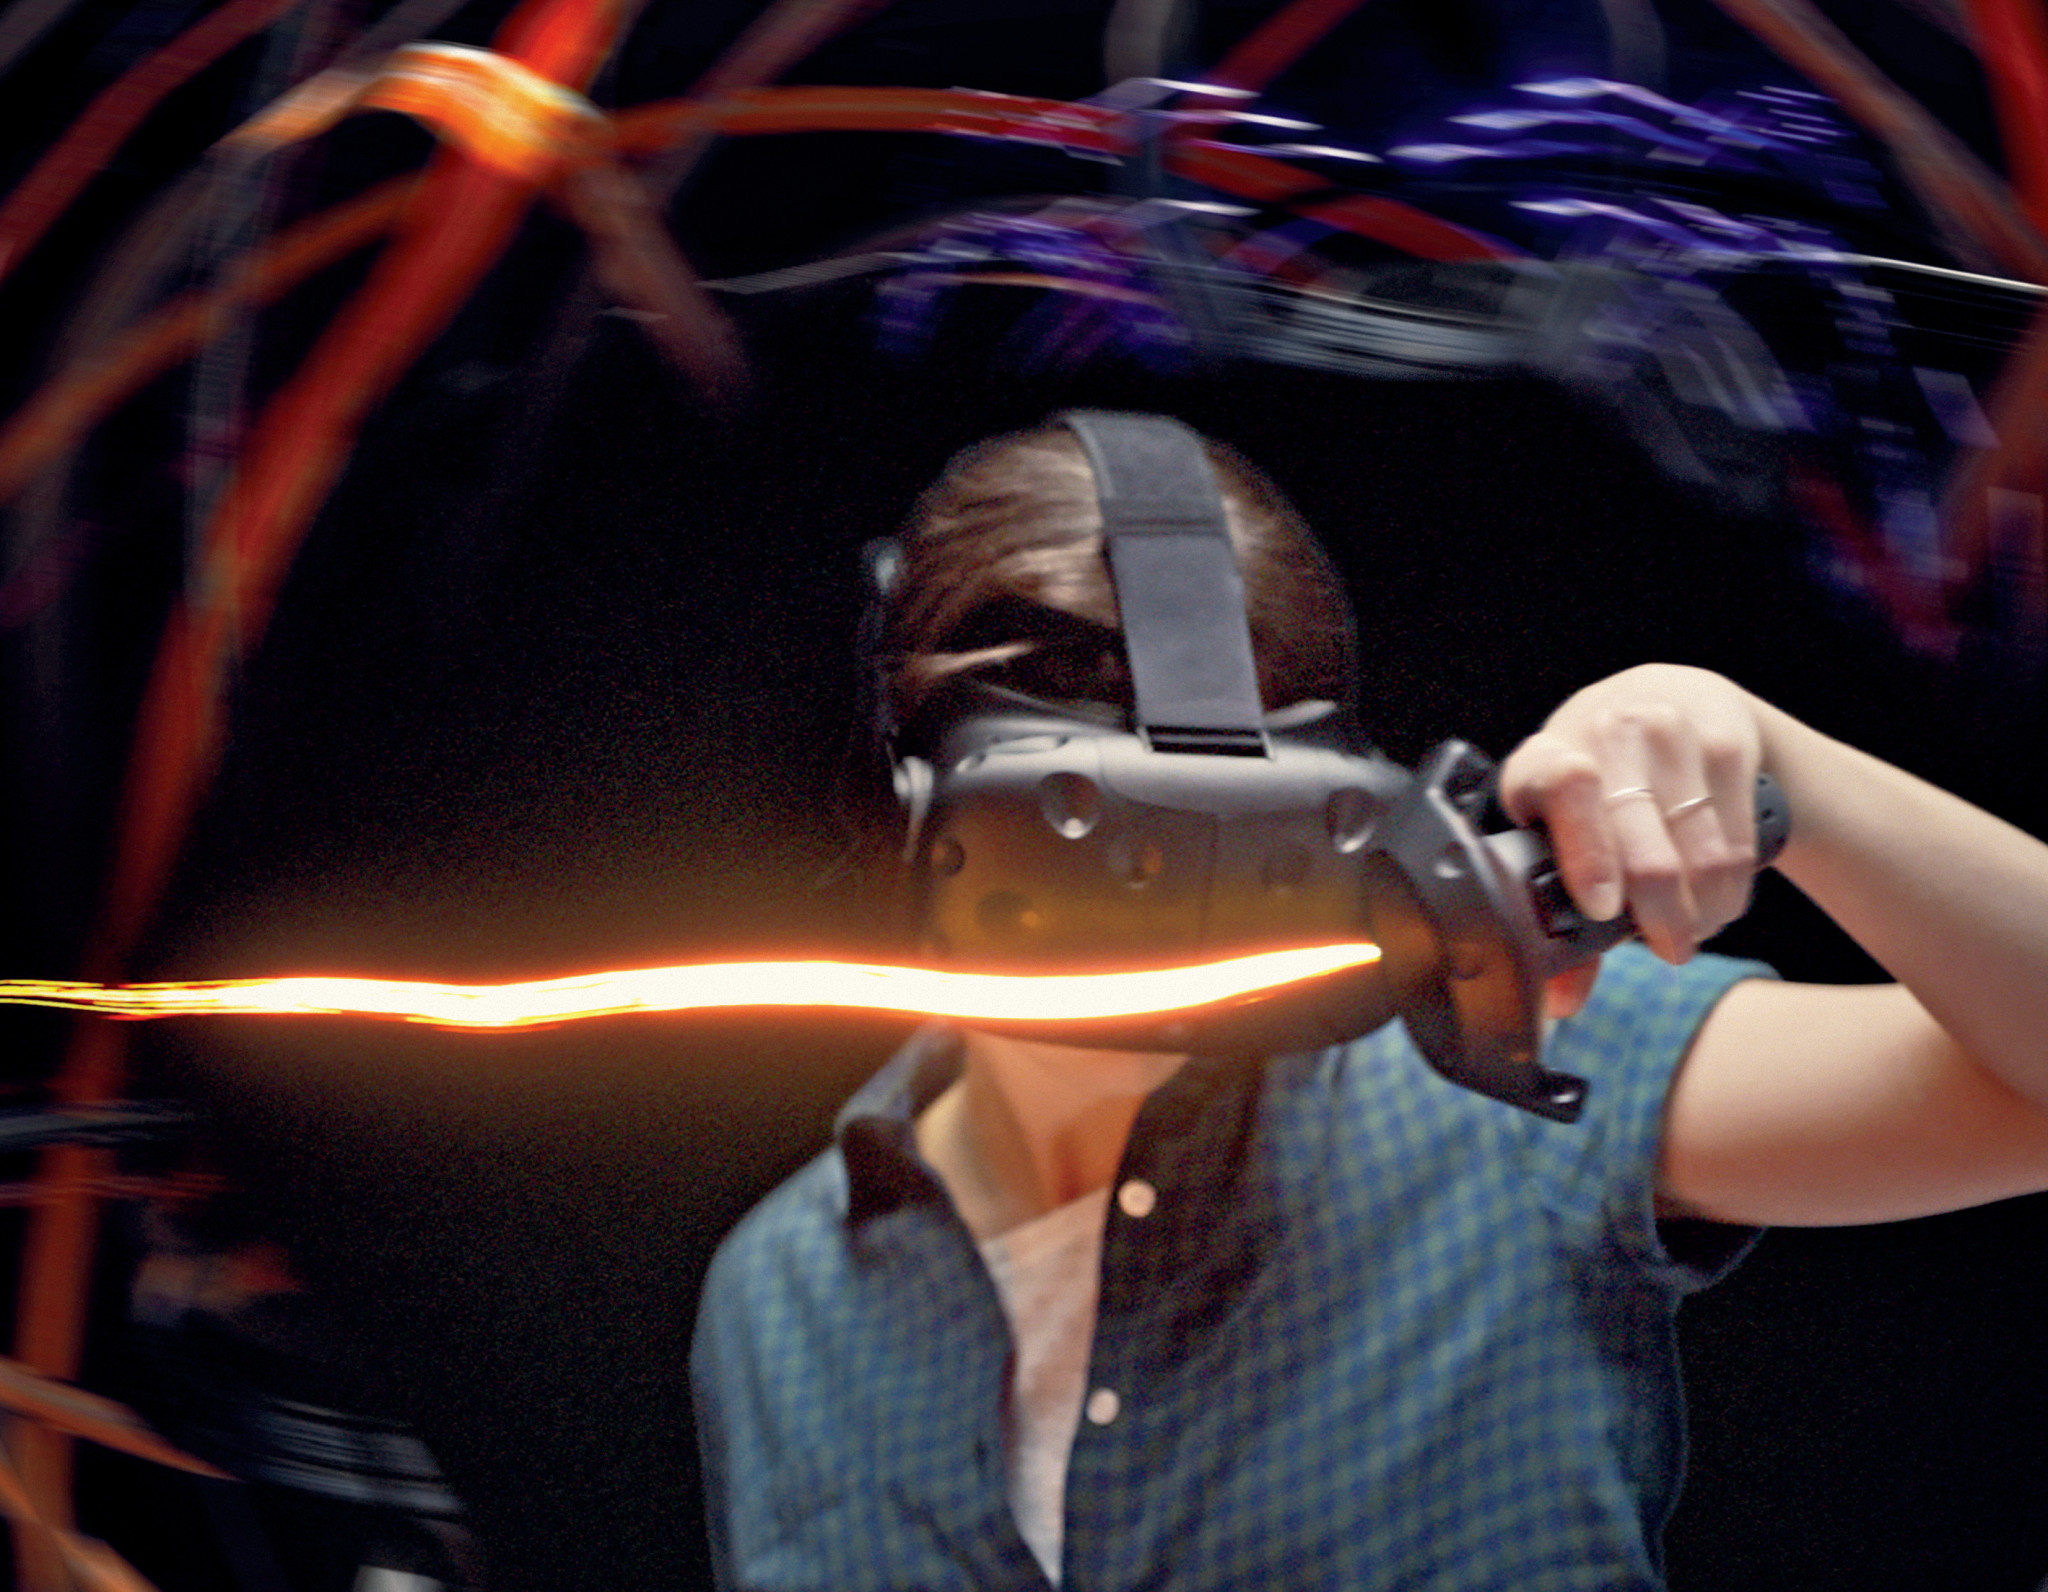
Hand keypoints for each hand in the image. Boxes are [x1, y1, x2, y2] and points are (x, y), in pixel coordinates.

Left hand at [1498, 664, 1765, 971]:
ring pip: (1700, 854)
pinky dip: (1731, 886)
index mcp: (1543, 758)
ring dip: (1703, 910)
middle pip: (1644, 849)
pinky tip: (1718, 896)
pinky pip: (1736, 839)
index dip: (1587, 856)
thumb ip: (1560, 911)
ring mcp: (1669, 731)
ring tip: (1694, 926)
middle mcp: (1605, 733)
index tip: (1602, 909)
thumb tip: (1561, 1000)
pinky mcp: (1726, 741)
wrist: (1668, 696)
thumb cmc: (1599, 781)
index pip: (1564, 790)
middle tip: (1669, 948)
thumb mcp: (1563, 827)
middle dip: (1662, 920)